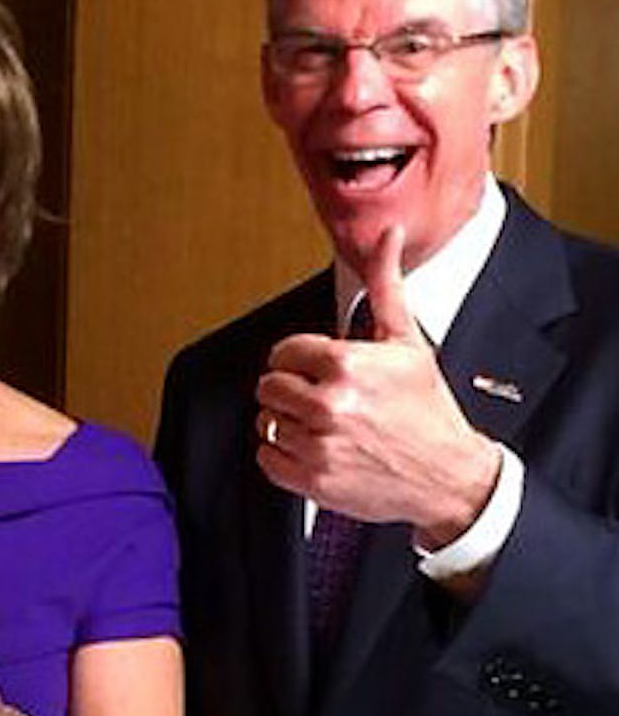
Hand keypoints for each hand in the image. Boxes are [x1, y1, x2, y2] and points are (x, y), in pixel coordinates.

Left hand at [256, 225, 499, 545]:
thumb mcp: (407, 341)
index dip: (299, 360)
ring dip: (288, 423)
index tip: (317, 370)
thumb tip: (386, 234)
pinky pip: (266, 458)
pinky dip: (283, 456)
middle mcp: (329, 405)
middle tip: (320, 398)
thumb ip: (385, 285)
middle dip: (291, 389)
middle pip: (268, 386)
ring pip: (266, 422)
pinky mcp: (312, 481)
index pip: (283, 352)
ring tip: (324, 425)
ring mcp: (319, 445)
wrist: (450, 476)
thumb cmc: (428, 409)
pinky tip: (315, 449)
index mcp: (346, 365)